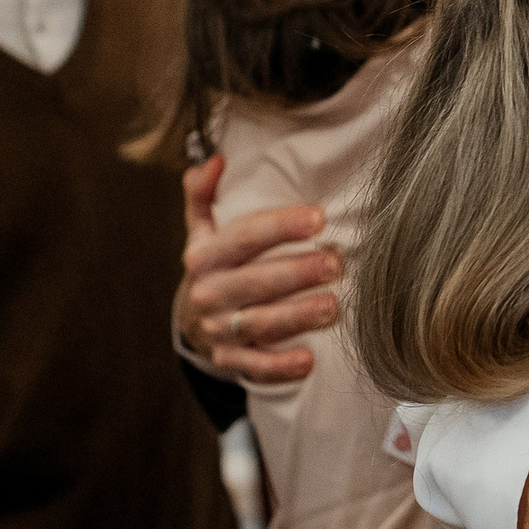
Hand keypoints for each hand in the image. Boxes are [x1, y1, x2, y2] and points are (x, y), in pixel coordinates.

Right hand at [175, 156, 337, 382]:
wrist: (192, 320)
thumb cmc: (216, 265)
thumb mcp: (203, 229)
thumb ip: (204, 194)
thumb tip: (215, 161)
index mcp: (204, 256)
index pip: (244, 237)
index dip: (281, 226)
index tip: (318, 217)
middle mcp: (208, 293)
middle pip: (255, 282)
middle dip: (297, 272)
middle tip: (336, 264)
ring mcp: (219, 329)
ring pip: (260, 323)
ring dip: (297, 316)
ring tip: (333, 306)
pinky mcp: (230, 359)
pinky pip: (255, 366)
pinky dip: (281, 367)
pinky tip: (309, 360)